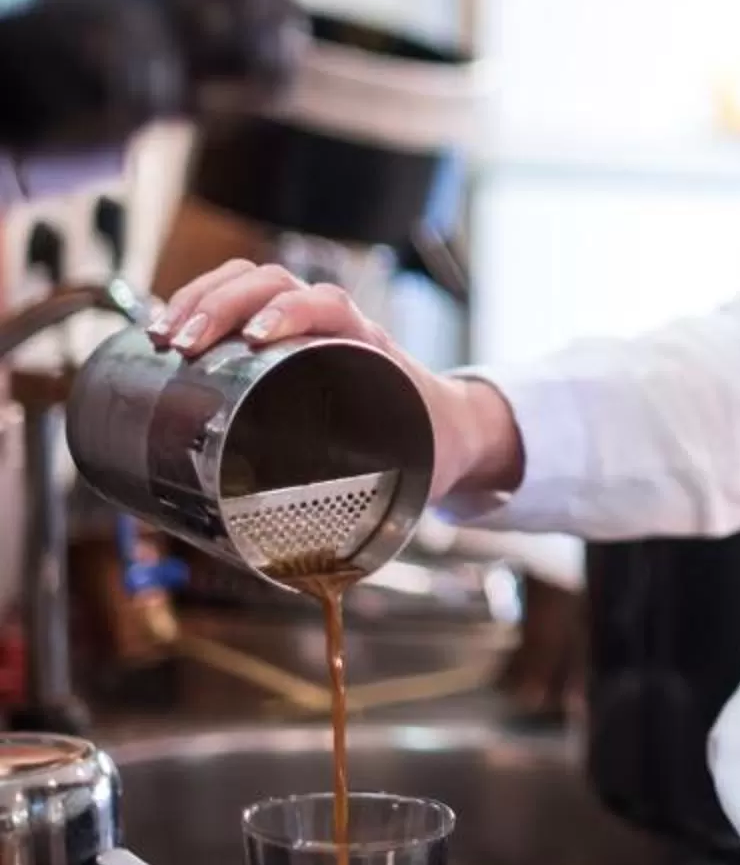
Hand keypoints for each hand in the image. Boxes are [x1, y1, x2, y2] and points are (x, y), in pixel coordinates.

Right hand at [150, 261, 521, 503]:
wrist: (452, 423)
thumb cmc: (430, 443)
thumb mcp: (410, 469)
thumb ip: (376, 518)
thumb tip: (334, 583)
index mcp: (368, 345)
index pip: (326, 303)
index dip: (291, 311)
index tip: (257, 338)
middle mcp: (334, 323)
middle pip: (272, 282)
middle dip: (220, 303)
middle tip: (182, 343)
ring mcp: (305, 322)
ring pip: (248, 282)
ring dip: (200, 298)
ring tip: (162, 335)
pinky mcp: (280, 334)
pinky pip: (238, 297)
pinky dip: (199, 303)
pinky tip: (164, 332)